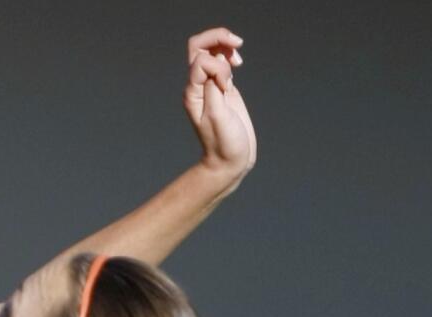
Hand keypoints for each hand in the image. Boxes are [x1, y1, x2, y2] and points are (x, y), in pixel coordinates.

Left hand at [184, 27, 255, 187]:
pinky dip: (229, 54)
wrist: (229, 162)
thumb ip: (214, 88)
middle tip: (237, 43)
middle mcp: (198, 87)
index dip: (216, 66)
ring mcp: (210, 87)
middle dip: (217, 38)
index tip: (228, 86)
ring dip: (224, 44)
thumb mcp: (218, 116)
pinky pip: (220, 62)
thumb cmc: (224, 144)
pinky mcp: (222, 89)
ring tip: (238, 55)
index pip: (199, 61)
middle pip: (198, 48)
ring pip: (210, 52)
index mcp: (193, 93)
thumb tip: (216, 61)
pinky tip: (238, 62)